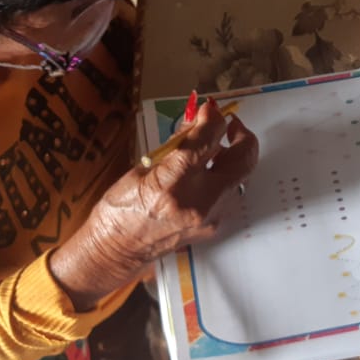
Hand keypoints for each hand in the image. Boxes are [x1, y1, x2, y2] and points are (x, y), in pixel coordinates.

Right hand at [50, 100, 258, 309]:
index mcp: (173, 182)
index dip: (213, 116)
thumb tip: (197, 119)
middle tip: (228, 124)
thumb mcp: (142, 168)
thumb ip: (176, 145)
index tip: (209, 107)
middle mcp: (199, 200)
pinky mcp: (213, 226)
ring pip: (239, 176)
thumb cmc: (119, 208)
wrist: (116, 252)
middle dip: (241, 134)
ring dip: (232, 156)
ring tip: (210, 149)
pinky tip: (203, 173)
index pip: (208, 138)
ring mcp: (210, 217)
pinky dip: (221, 177)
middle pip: (243, 158)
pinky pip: (227, 193)